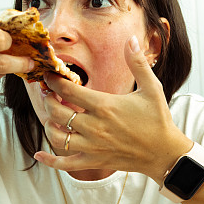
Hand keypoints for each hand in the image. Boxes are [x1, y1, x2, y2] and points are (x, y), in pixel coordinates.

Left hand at [34, 36, 190, 181]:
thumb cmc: (157, 119)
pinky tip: (39, 154)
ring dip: (49, 125)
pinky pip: (65, 164)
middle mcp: (94, 127)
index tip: (49, 75)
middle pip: (57, 112)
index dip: (54, 81)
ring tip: (52, 116)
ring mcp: (92, 146)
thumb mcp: (151, 87)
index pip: (68, 90)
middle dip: (48, 100)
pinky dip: (50, 161)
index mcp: (105, 106)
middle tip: (49, 94)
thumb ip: (137, 63)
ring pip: (57, 137)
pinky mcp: (93, 162)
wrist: (164, 152)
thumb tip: (130, 39)